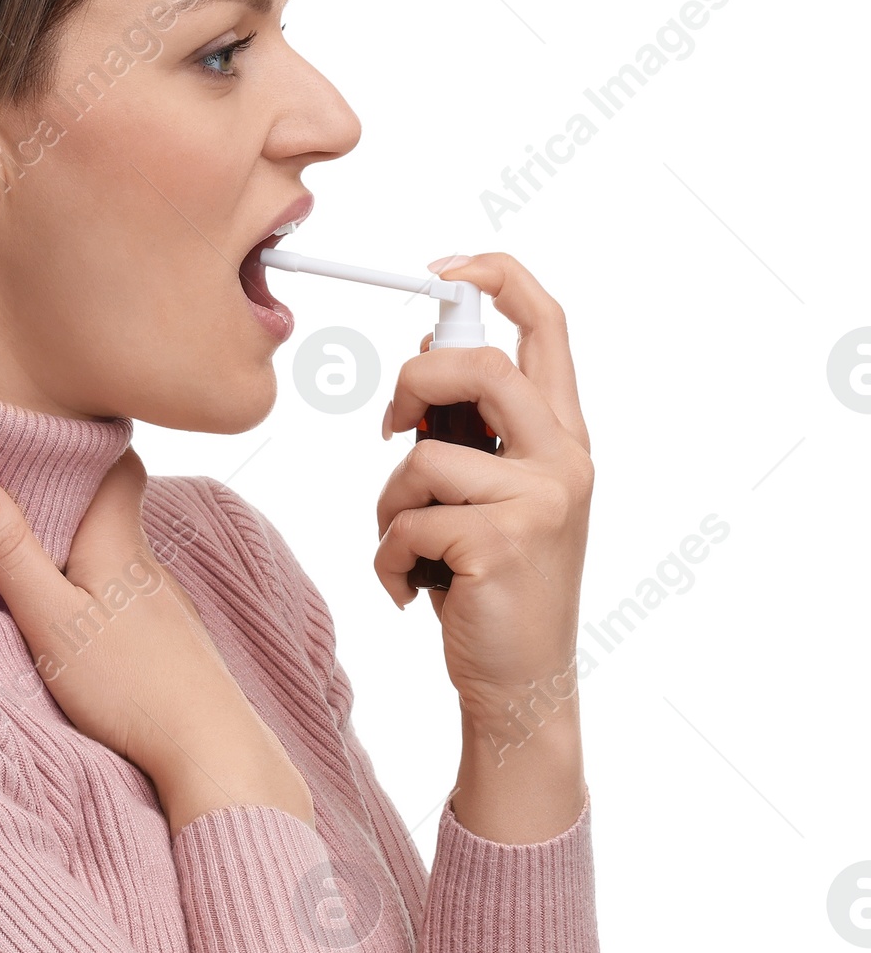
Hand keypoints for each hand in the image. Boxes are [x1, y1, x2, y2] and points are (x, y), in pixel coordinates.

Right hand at [0, 450, 314, 836]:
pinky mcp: (173, 647)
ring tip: (37, 548)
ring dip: (86, 545)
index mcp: (120, 543)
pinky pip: (131, 597)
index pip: (116, 462)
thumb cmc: (132, 689)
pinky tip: (83, 615)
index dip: (83, 440)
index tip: (39, 431)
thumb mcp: (51, 621)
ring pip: (123, 554)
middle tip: (21, 484)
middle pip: (115, 506)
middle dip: (74, 491)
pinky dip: (102, 589)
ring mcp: (167, 608)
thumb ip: (7, 552)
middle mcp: (150, 565)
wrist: (215, 754)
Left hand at [376, 251, 593, 732]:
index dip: (495, 277)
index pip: (546, 324)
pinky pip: (405, 522)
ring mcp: (538, 503)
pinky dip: (386, 560)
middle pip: (479, 367)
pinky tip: (412, 592)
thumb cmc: (496, 586)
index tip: (441, 270)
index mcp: (564, 437)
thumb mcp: (497, 495)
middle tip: (389, 429)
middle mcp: (564, 460)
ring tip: (410, 551)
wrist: (521, 682)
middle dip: (413, 387)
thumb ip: (474, 429)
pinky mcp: (499, 545)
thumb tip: (429, 349)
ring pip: (422, 459)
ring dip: (390, 507)